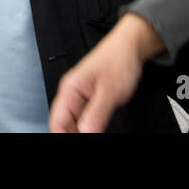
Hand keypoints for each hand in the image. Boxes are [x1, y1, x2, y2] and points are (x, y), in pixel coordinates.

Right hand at [49, 12, 162, 131]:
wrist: (131, 46)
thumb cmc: (119, 58)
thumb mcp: (110, 90)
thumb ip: (96, 113)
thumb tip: (86, 132)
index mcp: (70, 88)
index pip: (57, 121)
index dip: (62, 135)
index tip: (74, 141)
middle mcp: (72, 93)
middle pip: (64, 124)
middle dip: (72, 134)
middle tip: (89, 136)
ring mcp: (82, 96)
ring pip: (75, 122)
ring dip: (81, 131)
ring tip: (93, 133)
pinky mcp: (91, 99)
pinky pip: (85, 118)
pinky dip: (89, 127)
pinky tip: (96, 130)